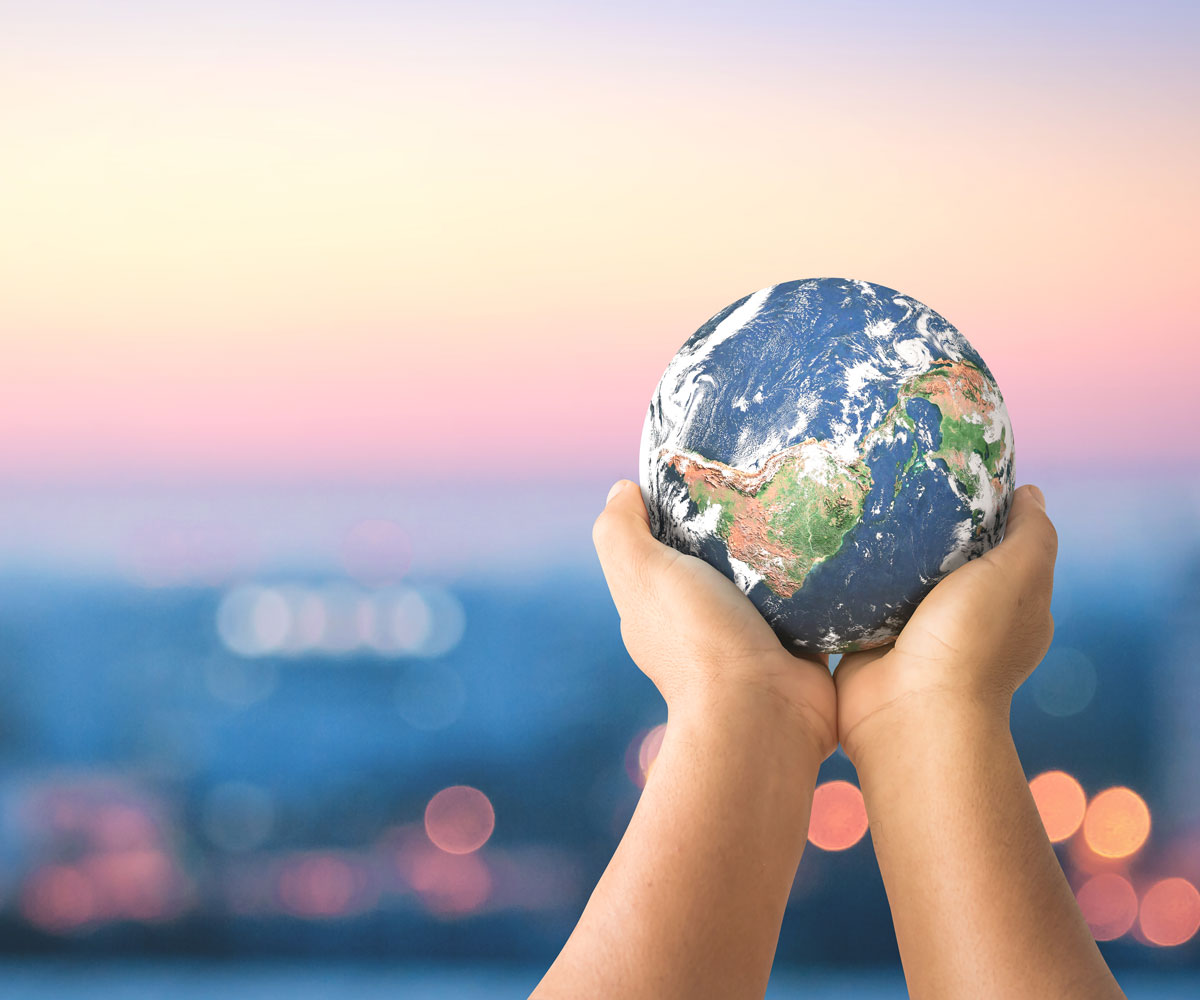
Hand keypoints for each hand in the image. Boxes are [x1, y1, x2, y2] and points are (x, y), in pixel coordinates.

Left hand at [593, 479, 836, 757]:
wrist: (762, 712)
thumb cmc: (698, 636)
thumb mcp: (642, 572)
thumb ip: (621, 531)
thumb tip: (621, 489)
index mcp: (657, 604)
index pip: (661, 545)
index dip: (677, 508)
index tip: (709, 470)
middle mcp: (700, 621)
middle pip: (718, 558)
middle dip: (739, 525)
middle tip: (768, 481)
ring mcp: (750, 636)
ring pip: (767, 578)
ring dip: (783, 551)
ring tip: (808, 504)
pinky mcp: (797, 646)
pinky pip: (810, 603)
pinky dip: (819, 581)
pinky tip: (835, 547)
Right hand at [835, 483, 1057, 764]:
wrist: (909, 710)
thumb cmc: (971, 641)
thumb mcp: (1017, 575)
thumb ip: (1031, 534)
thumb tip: (1029, 492)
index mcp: (1009, 608)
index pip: (1003, 548)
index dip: (985, 512)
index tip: (953, 475)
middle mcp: (965, 622)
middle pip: (947, 560)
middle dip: (926, 528)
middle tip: (896, 484)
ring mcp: (916, 634)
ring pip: (900, 580)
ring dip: (883, 553)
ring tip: (858, 507)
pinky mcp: (871, 642)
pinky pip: (859, 602)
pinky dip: (850, 581)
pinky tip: (833, 548)